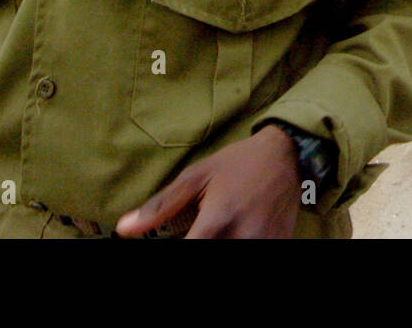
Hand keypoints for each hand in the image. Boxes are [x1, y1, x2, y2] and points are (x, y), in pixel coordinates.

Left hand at [114, 124, 300, 238]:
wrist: (287, 155)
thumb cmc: (238, 163)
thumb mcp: (197, 175)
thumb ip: (161, 206)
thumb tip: (124, 229)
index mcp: (218, 220)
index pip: (189, 252)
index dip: (176, 253)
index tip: (172, 243)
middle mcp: (243, 237)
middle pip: (209, 256)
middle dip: (199, 243)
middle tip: (198, 231)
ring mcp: (264, 244)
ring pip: (231, 257)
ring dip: (219, 244)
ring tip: (217, 229)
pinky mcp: (278, 244)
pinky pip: (254, 253)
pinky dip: (238, 243)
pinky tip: (234, 233)